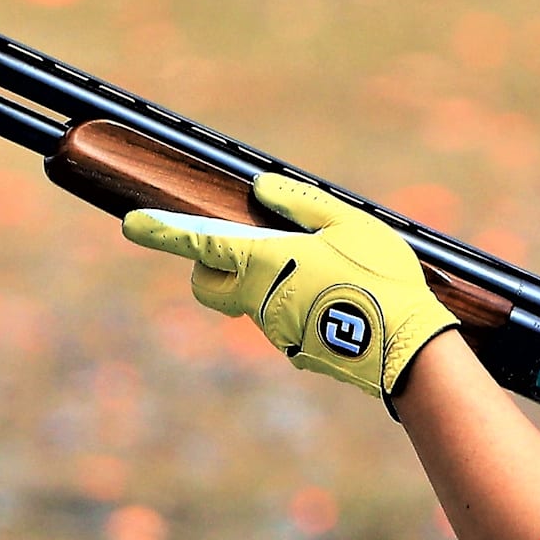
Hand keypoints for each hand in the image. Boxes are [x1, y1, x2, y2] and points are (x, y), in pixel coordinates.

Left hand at [123, 173, 458, 398]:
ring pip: (249, 304)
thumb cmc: (382, 280)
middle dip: (210, 269)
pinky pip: (284, 323)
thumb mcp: (349, 225)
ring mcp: (276, 331)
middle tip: (244, 252)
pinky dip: (298, 309)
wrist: (407, 350)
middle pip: (209, 286)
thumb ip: (301, 204)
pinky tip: (339, 302)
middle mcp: (260, 300)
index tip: (132, 224)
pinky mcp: (296, 352)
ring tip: (327, 275)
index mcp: (267, 261)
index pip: (201, 243)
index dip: (162, 232)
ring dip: (270, 286)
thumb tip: (262, 186)